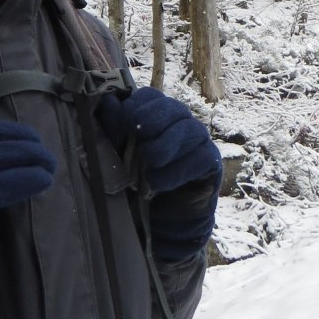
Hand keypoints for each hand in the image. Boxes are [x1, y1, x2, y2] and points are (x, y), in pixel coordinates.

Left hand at [99, 87, 221, 259]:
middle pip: (173, 108)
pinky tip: (159, 182)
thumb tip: (108, 101)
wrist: (157, 221)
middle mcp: (180, 123)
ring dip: (165, 148)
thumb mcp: (118, 155)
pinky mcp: (210, 163)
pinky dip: (177, 170)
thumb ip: (114, 129)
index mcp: (155, 115)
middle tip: (140, 145)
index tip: (125, 122)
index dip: (137, 106)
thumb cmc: (135, 184)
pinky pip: (201, 157)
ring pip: (190, 130)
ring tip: (149, 167)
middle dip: (153, 124)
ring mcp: (198, 141)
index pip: (151, 97)